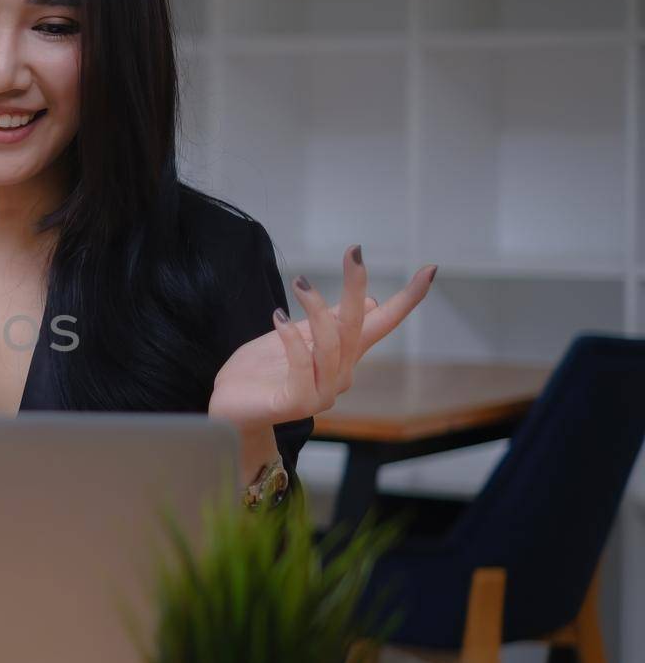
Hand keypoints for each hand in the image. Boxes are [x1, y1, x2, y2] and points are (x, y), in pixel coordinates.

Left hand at [208, 246, 436, 433]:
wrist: (231, 410)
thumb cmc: (260, 372)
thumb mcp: (294, 336)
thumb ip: (325, 323)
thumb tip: (367, 301)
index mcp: (342, 356)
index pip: (381, 324)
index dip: (406, 299)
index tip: (430, 270)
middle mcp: (340, 375)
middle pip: (357, 326)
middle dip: (357, 288)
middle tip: (354, 253)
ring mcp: (322, 392)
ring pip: (331, 344)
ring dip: (316, 309)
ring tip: (300, 282)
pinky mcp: (298, 402)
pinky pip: (301, 364)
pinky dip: (291, 337)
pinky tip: (278, 316)